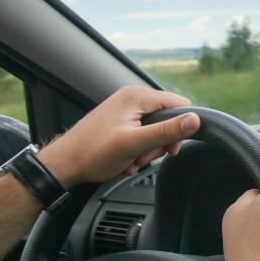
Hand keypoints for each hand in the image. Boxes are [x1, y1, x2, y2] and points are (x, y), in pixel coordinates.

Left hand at [38, 86, 200, 188]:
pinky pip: (142, 132)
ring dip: (148, 149)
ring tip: (131, 160)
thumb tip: (195, 120)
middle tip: (143, 157)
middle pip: (167, 118)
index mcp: (137, 96)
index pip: (180, 105)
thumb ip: (166, 131)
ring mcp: (125, 108)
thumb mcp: (134, 144)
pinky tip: (126, 159)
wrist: (63, 164)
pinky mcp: (120, 119)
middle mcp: (132, 97)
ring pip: (155, 128)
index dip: (181, 128)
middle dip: (159, 142)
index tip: (170, 149)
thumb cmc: (93, 153)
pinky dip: (138, 148)